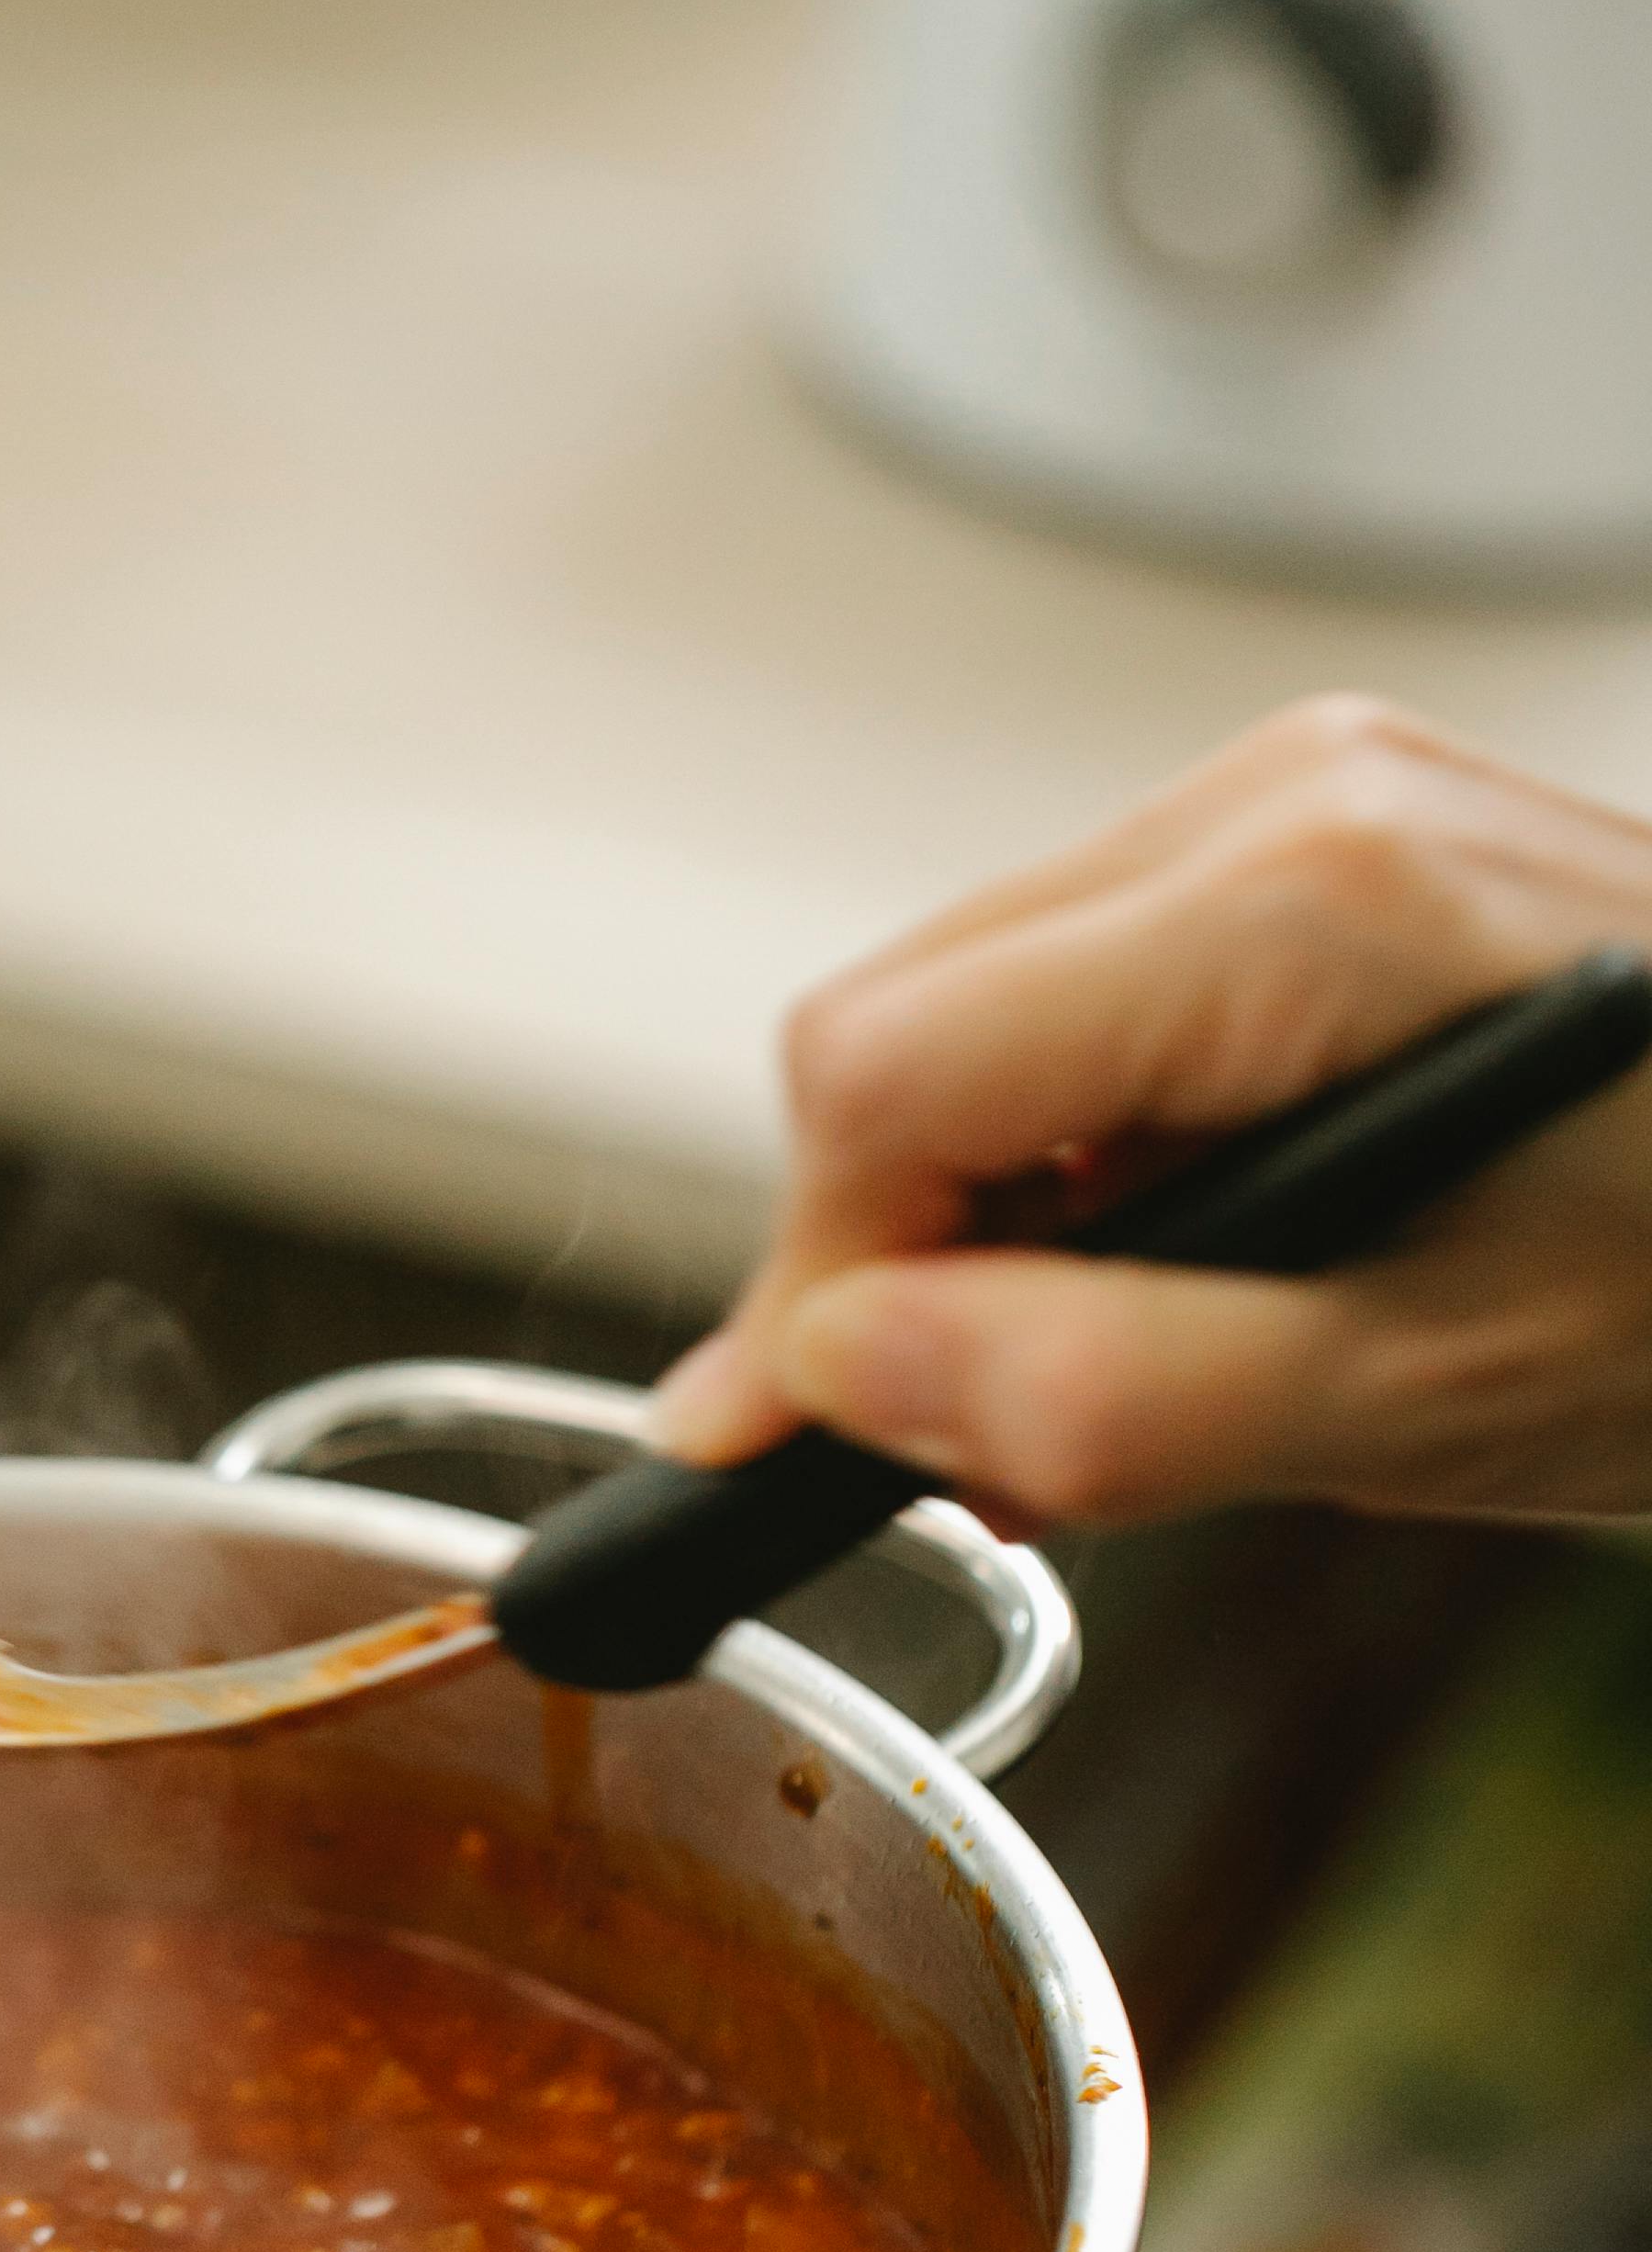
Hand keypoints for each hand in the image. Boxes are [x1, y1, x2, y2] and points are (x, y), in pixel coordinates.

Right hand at [649, 698, 1651, 1526]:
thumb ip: (1123, 1397)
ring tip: (1160, 1349)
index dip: (818, 1289)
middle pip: (897, 1031)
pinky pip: (1077, 992)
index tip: (826, 1453)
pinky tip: (1214, 1249)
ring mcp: (1298, 798)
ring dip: (1000, 1212)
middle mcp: (1278, 801)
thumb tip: (851, 1377)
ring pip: (967, 1016)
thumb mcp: (1434, 1400)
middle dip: (910, 1255)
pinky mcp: (1317, 835)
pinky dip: (1089, 1151)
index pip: (881, 1077)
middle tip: (1021, 1437)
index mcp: (1299, 907)